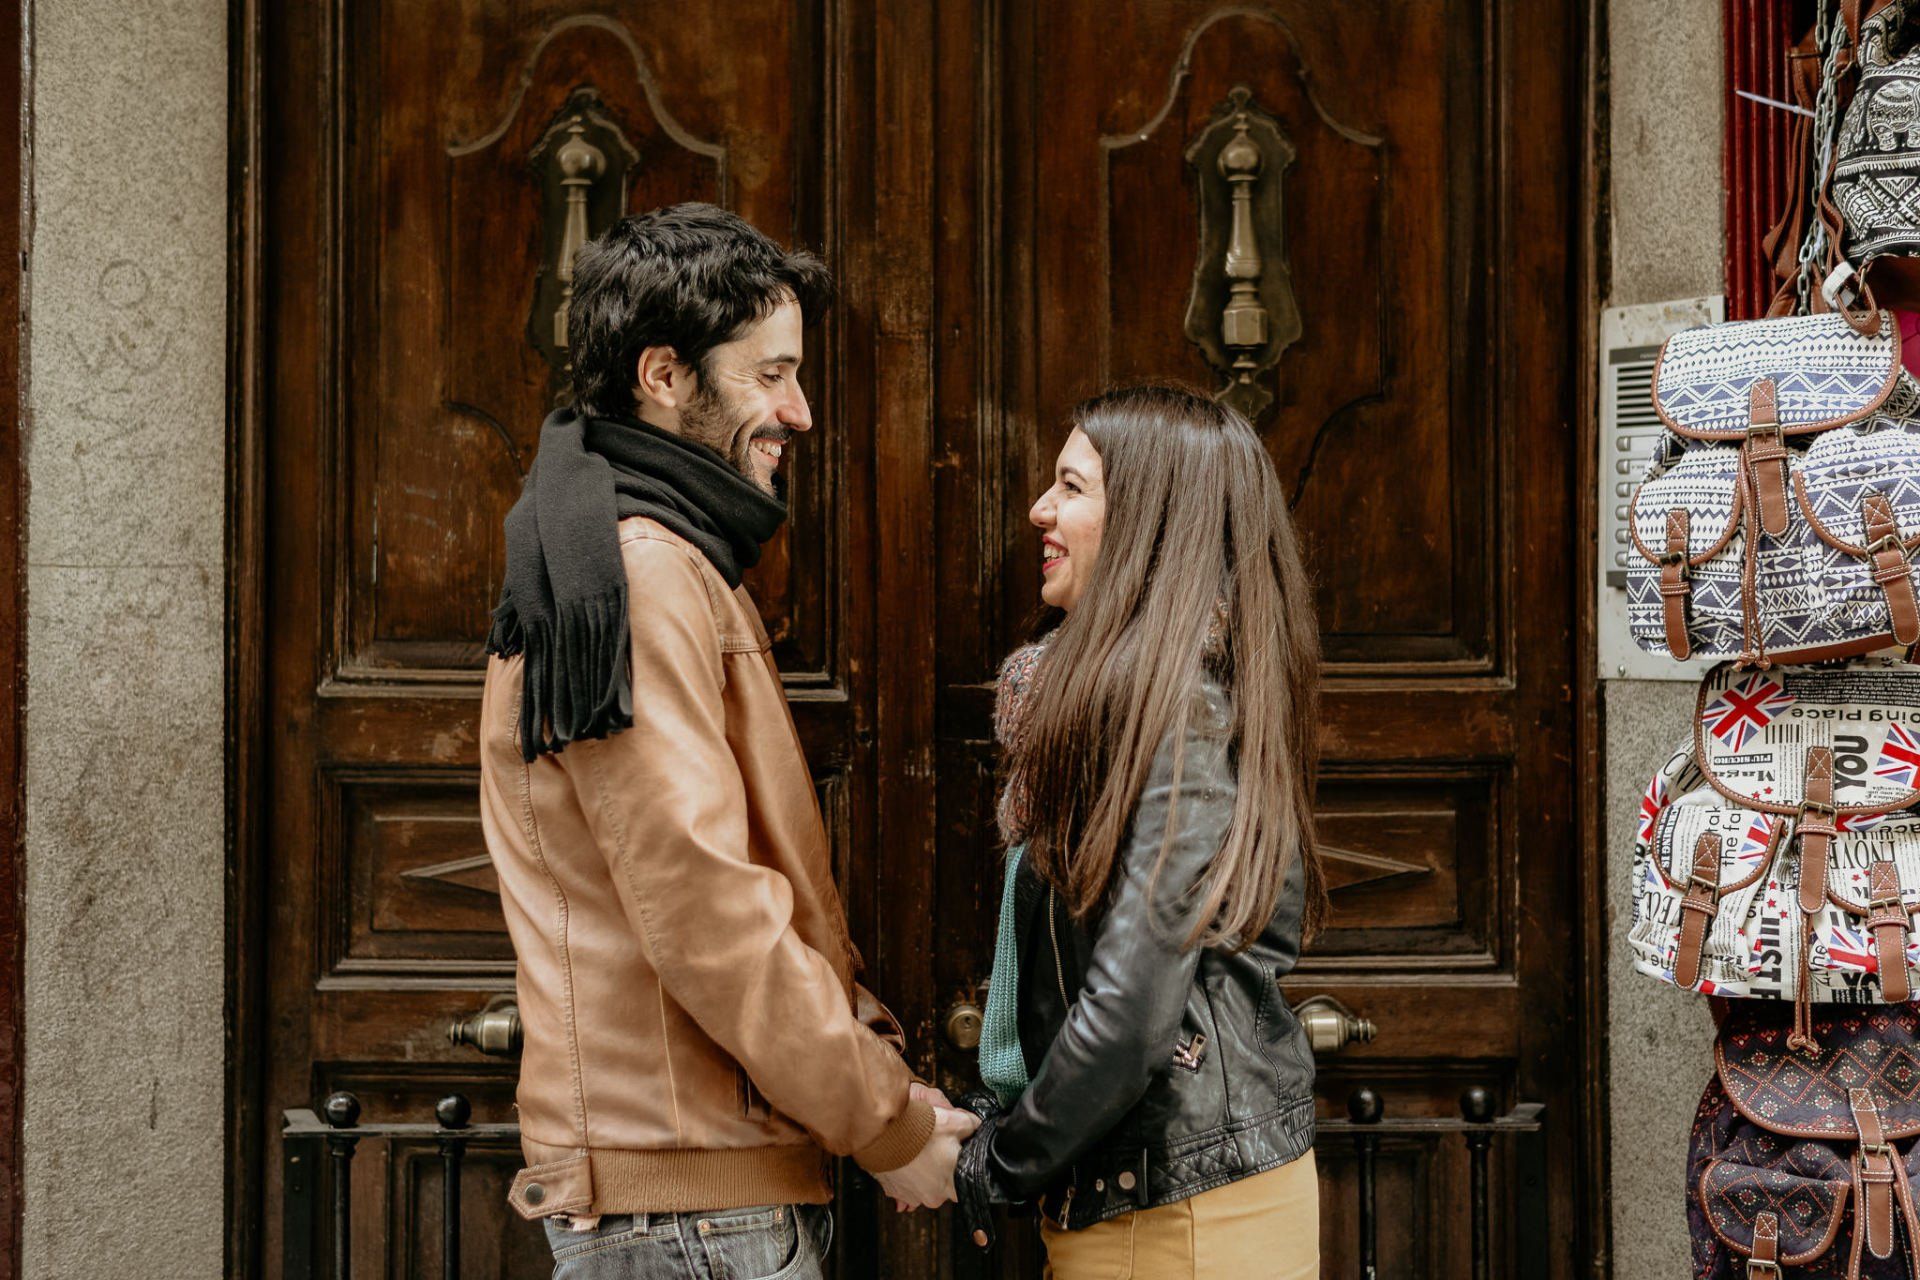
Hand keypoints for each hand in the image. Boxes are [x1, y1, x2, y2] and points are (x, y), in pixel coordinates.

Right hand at [886, 1084, 964, 1209]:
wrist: (880, 1132)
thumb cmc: (917, 1128)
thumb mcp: (953, 1119)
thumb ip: (972, 1125)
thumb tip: (976, 1127)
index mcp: (953, 1183)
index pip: (969, 1182)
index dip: (966, 1166)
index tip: (962, 1156)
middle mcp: (935, 1197)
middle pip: (946, 1184)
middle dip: (944, 1166)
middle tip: (939, 1147)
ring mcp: (913, 1197)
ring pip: (925, 1185)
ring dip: (924, 1171)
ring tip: (919, 1150)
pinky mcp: (895, 1192)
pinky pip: (906, 1186)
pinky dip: (907, 1174)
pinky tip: (906, 1159)